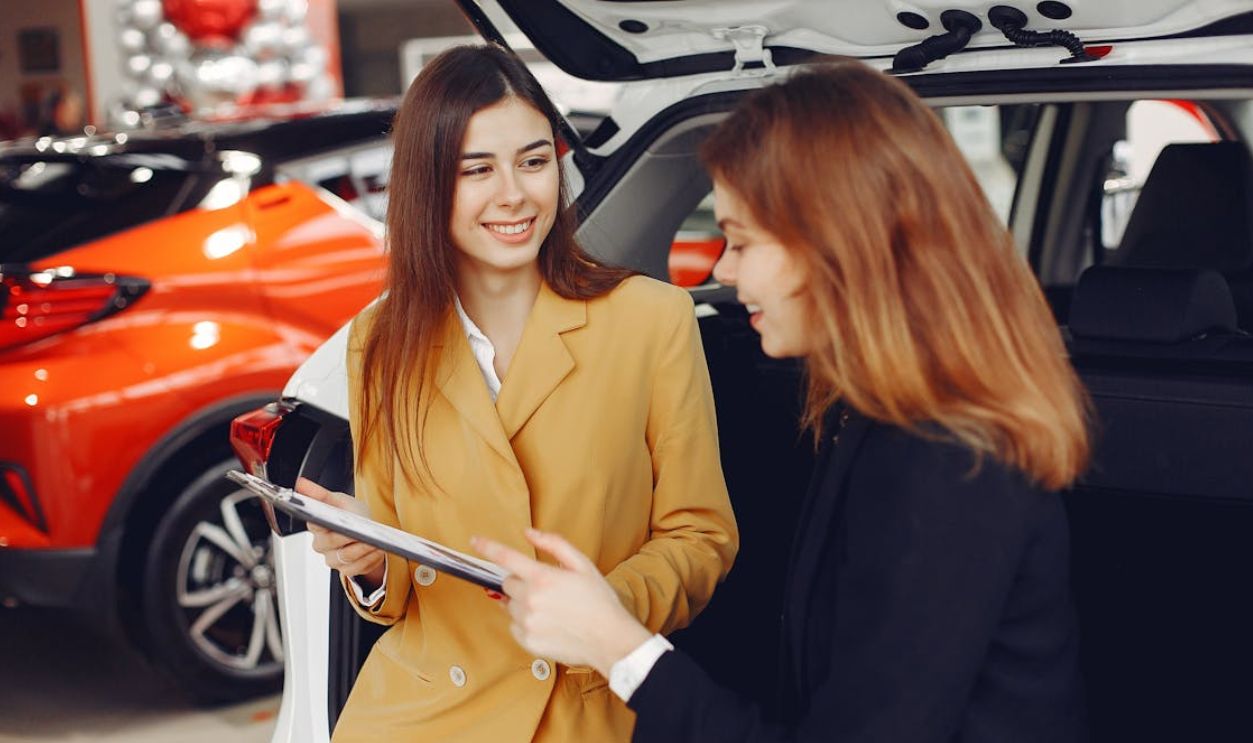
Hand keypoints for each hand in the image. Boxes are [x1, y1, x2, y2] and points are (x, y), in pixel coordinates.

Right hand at [296, 477, 384, 587]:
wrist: (366, 533)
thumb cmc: (350, 515)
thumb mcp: (338, 500)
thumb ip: (320, 494)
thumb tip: (301, 483)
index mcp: (316, 526)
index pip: (314, 523)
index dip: (321, 521)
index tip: (332, 519)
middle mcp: (321, 544)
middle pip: (331, 542)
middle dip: (348, 536)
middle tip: (361, 531)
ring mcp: (332, 558)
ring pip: (345, 556)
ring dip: (363, 548)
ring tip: (375, 540)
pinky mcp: (345, 570)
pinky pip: (357, 567)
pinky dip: (369, 558)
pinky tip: (377, 549)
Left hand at [472, 529, 652, 676]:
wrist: (610, 639)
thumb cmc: (599, 601)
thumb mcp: (582, 564)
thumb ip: (554, 544)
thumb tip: (528, 533)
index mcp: (543, 578)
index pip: (506, 558)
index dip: (487, 547)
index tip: (475, 541)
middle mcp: (530, 600)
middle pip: (507, 583)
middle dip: (521, 582)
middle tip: (546, 589)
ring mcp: (527, 623)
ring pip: (509, 605)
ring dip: (523, 603)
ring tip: (551, 609)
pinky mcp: (527, 642)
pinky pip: (514, 626)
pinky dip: (525, 623)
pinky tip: (548, 624)